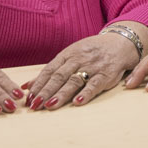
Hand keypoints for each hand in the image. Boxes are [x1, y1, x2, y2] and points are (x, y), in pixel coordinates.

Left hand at [22, 31, 139, 110]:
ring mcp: (93, 66)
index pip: (50, 70)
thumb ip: (51, 71)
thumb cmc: (92, 51)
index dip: (38, 84)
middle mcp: (79, 59)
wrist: (121, 42)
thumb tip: (27, 86)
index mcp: (68, 54)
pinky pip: (95, 84)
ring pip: (75, 81)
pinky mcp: (107, 74)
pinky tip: (78, 102)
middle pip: (59, 76)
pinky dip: (86, 93)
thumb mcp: (71, 55)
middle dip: (46, 91)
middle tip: (35, 105)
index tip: (28, 98)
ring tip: (50, 106)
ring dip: (62, 94)